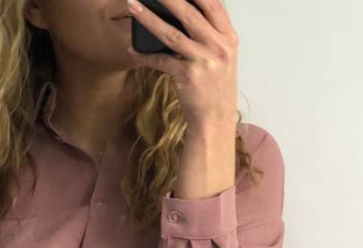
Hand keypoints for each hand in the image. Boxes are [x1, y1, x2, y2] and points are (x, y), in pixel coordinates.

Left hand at [126, 0, 239, 130]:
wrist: (215, 120)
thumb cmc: (216, 89)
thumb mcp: (223, 57)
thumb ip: (212, 34)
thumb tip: (189, 12)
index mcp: (228, 38)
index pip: (214, 4)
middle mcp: (218, 47)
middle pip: (190, 13)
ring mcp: (203, 61)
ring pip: (171, 34)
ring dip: (149, 18)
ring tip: (133, 5)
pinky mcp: (187, 77)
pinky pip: (161, 61)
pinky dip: (145, 55)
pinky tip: (133, 48)